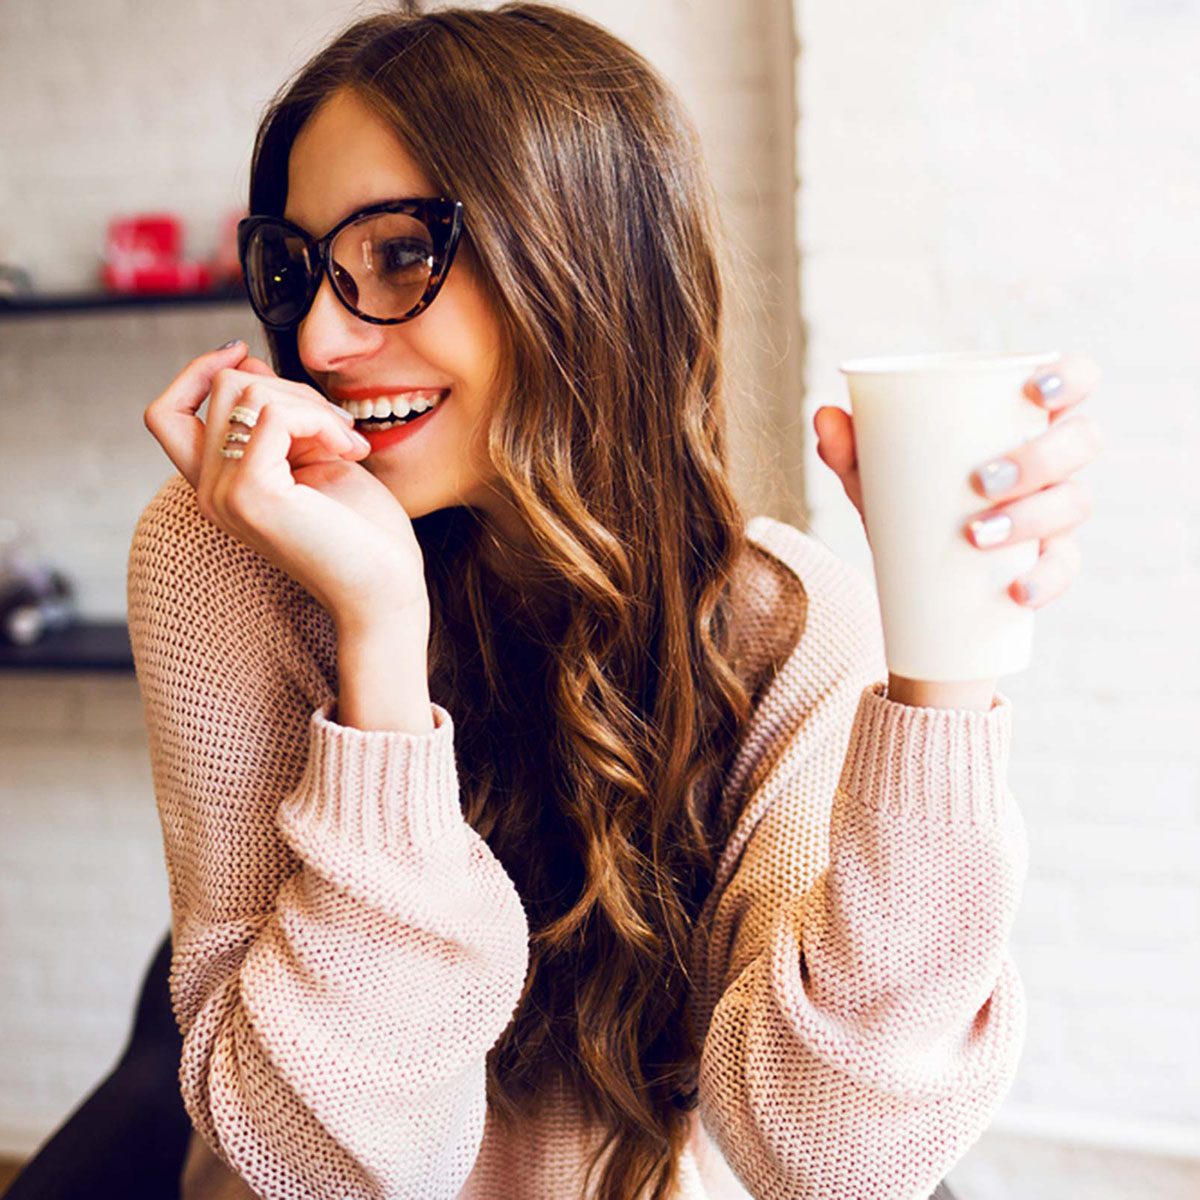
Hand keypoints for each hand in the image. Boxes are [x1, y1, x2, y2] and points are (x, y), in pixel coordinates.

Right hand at [143, 341, 430, 630]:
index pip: (166, 413)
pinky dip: (319, 419)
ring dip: (312, 405)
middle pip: (221, 388)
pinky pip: (271, 415)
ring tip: (349, 443)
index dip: (198, 372)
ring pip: (246, 393)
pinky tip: (350, 451)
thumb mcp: (311, 456)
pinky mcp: (250, 493)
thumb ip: (275, 417)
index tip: (243, 352)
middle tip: (339, 428)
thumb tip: (243, 362)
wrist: (385, 588)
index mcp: (219, 486)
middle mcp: (209, 492)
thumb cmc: (362, 530)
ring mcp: (224, 494)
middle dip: (291, 389)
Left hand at [813, 352, 1104, 610]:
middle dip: (1040, 458)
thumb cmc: (909, 500)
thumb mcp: (874, 476)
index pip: (1074, 380)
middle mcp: (1053, 461)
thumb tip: (824, 417)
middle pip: (1082, 441)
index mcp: (1022, 419)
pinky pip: (1064, 569)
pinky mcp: (1051, 561)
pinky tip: (1018, 589)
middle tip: (982, 481)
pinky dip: (1044, 579)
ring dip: (1032, 516)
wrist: (912, 576)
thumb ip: (848, 448)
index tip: (1035, 390)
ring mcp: (1057, 511)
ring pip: (1074, 502)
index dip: (1072, 376)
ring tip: (976, 533)